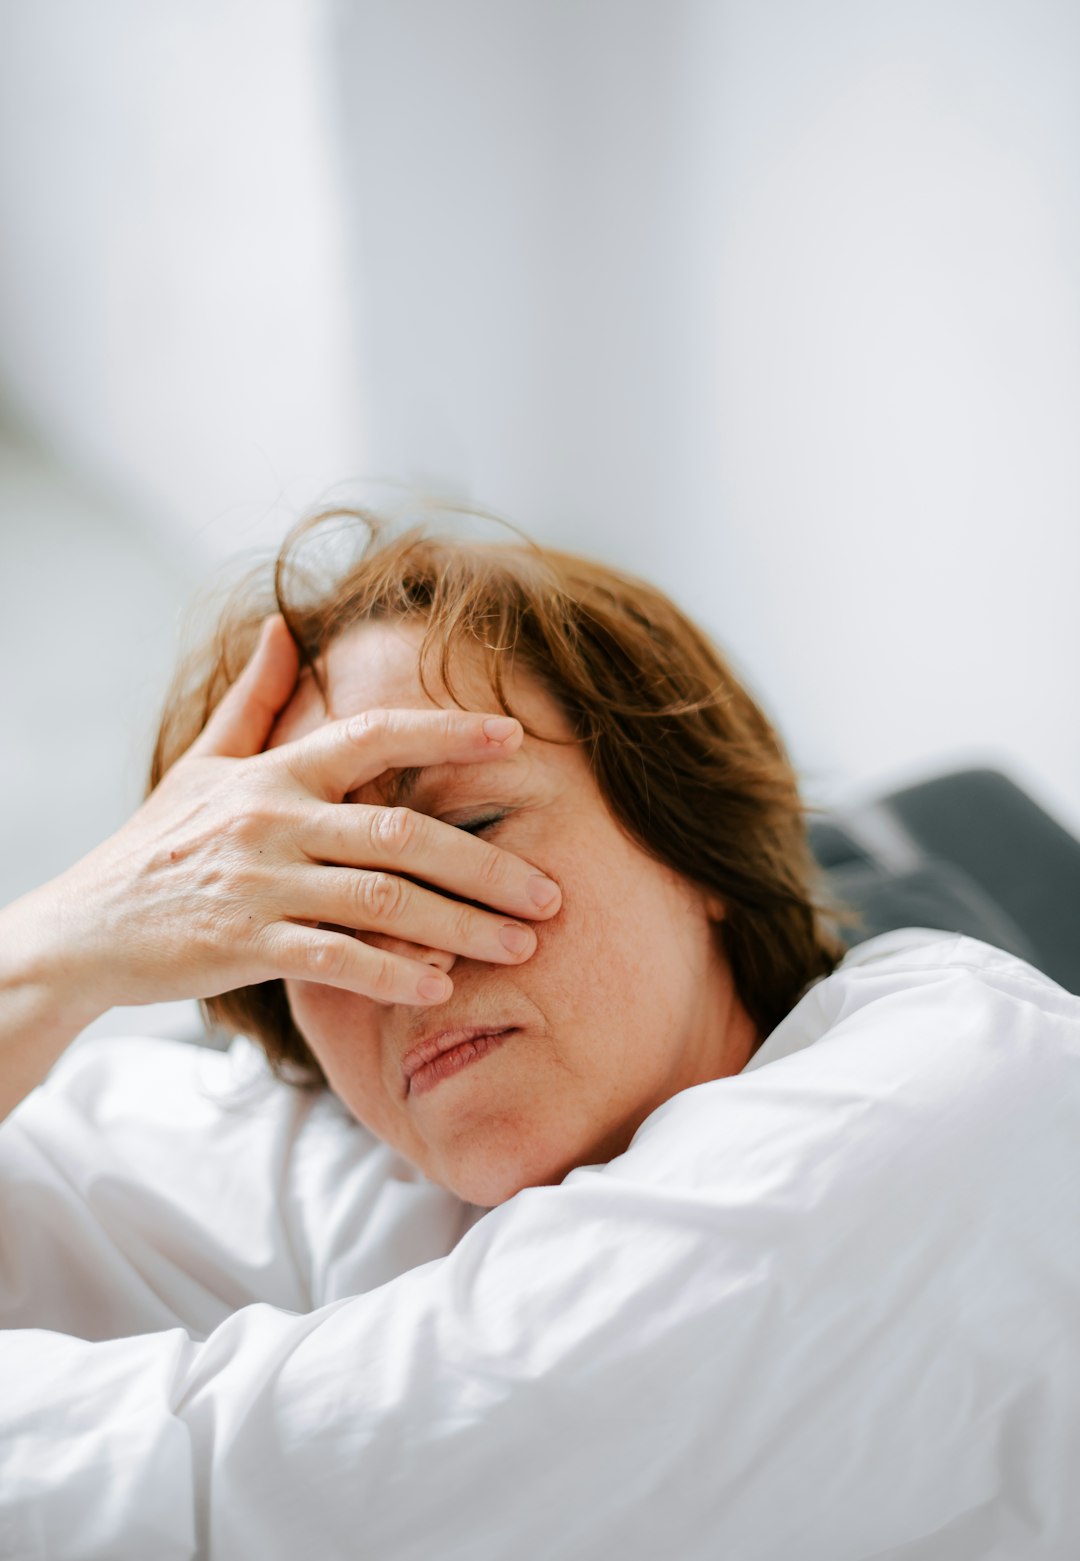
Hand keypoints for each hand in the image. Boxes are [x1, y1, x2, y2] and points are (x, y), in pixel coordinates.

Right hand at [39, 616, 561, 1017]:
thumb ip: (254, 699)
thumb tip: (284, 626)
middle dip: (485, 864)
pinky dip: (390, 974)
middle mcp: (272, 820)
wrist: (80, 928)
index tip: (515, 738)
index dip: (447, 733)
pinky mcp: (240, 945)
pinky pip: (332, 959)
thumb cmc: (154, 844)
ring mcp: (257, 883)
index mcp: (275, 772)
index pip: (373, 736)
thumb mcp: (202, 763)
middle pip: (400, 831)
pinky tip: (438, 988)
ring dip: (459, 925)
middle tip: (550, 894)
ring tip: (520, 947)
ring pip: (380, 899)